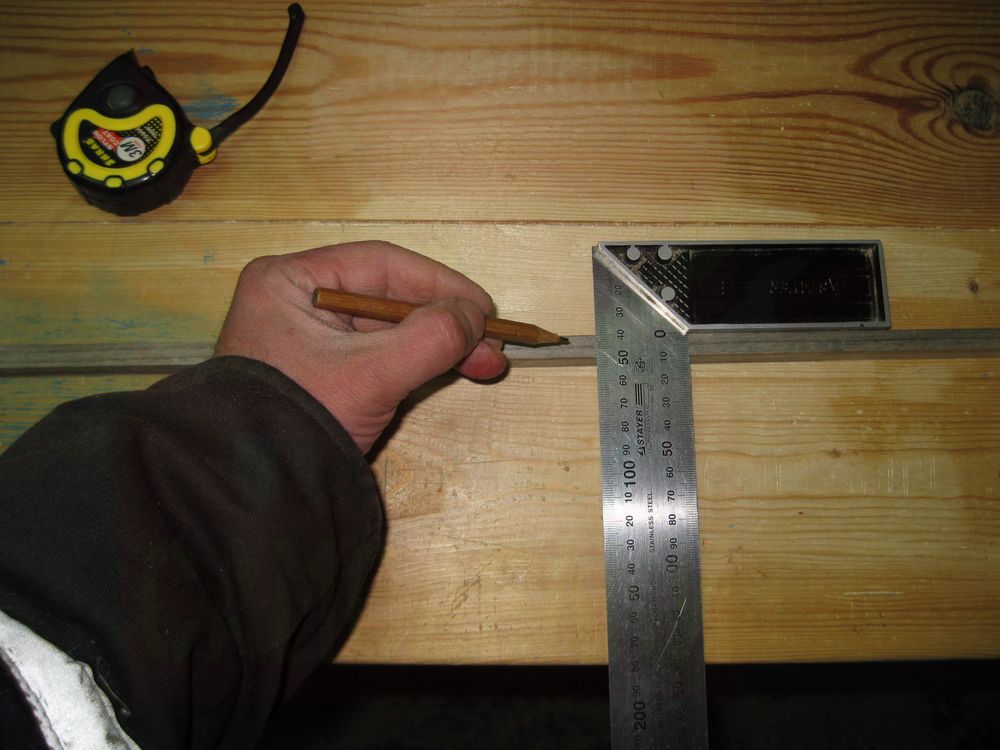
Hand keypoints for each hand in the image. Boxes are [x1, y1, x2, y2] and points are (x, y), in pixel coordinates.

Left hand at [215, 241, 508, 452]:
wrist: (254, 490)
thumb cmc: (298, 420)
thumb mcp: (370, 375)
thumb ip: (430, 338)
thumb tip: (475, 317)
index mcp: (289, 282)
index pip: (381, 264)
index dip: (440, 283)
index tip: (483, 307)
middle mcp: (296, 302)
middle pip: (390, 297)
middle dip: (445, 322)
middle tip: (492, 345)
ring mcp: (310, 339)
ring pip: (390, 330)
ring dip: (439, 345)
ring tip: (486, 363)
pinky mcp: (324, 372)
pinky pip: (380, 356)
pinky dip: (419, 363)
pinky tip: (455, 369)